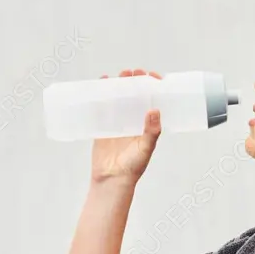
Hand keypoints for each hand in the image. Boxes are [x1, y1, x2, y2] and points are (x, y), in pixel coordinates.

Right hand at [90, 69, 162, 183]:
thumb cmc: (133, 167)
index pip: (153, 100)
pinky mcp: (103, 126)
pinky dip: (100, 96)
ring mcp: (118, 123)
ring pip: (119, 99)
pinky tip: (99, 85)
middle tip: (132, 73)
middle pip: (135, 96)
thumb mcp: (146, 148)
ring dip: (118, 86)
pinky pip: (102, 108)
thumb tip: (155, 110)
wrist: (112, 180)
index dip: (154, 87)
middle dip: (134, 82)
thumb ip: (151, 132)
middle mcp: (134, 121)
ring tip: (117, 76)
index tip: (152, 77)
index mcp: (147, 125)